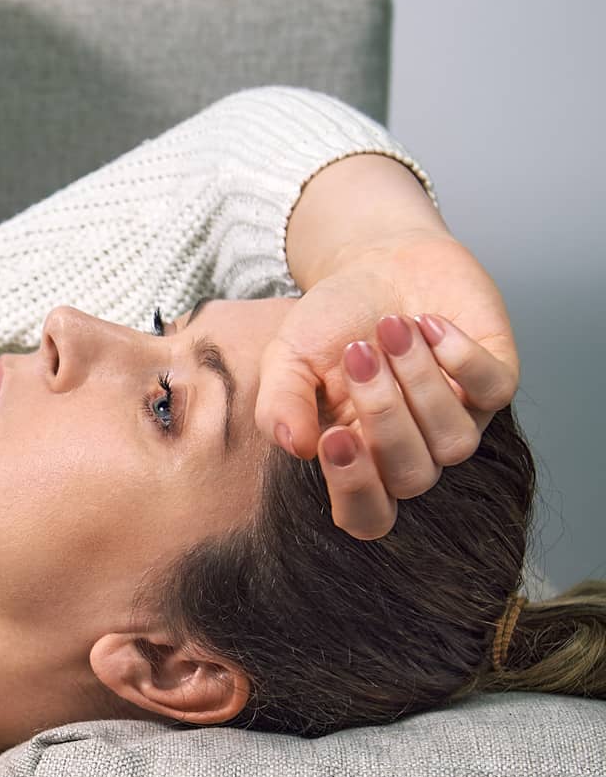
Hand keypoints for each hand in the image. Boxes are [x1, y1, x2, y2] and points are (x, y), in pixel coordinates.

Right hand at [252, 233, 520, 539]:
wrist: (376, 261)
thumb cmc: (331, 319)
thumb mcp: (287, 357)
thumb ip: (280, 403)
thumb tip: (294, 445)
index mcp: (360, 458)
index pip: (368, 515)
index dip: (356, 491)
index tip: (333, 439)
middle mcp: (414, 449)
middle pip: (414, 478)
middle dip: (384, 415)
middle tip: (357, 355)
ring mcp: (460, 417)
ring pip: (456, 441)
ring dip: (420, 382)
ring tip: (391, 328)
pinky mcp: (496, 379)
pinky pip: (493, 391)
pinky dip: (459, 358)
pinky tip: (429, 324)